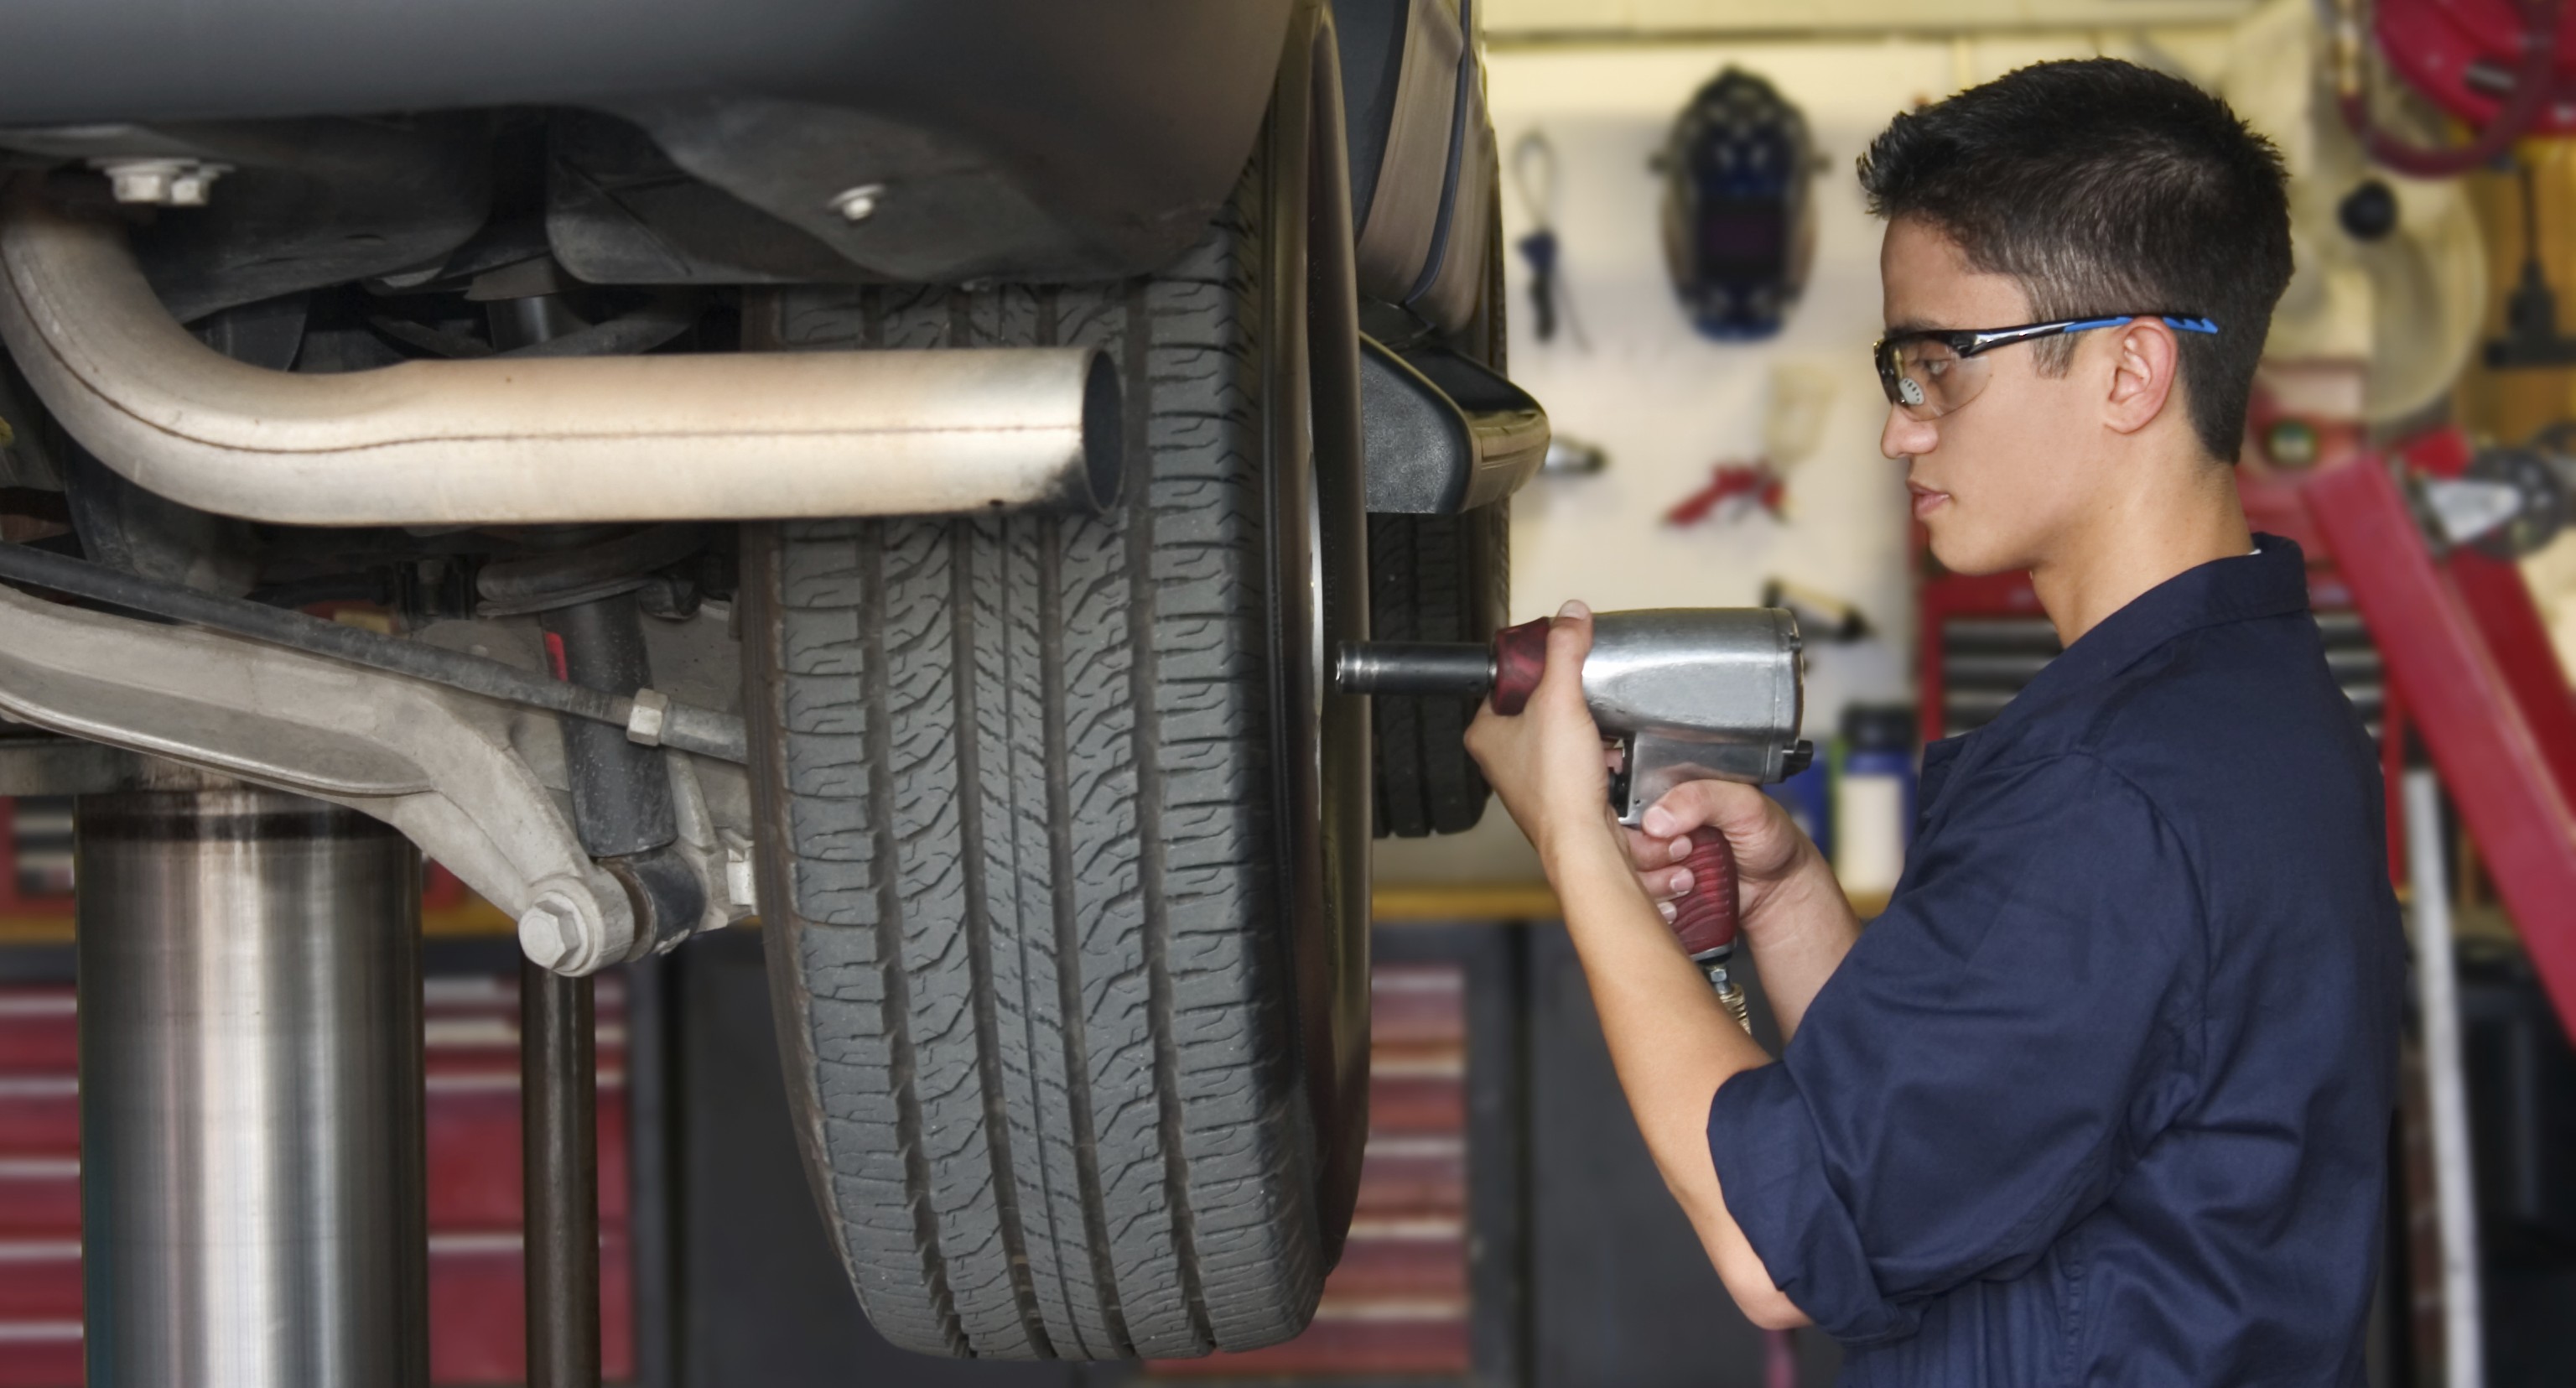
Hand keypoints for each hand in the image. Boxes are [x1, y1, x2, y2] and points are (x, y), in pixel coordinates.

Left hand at [1463, 601, 1616, 864]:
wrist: (1585, 841)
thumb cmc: (1557, 787)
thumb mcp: (1560, 700)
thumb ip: (1565, 651)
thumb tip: (1571, 615)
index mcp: (1484, 732)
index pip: (1506, 680)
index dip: (1535, 665)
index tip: (1558, 658)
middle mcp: (1502, 757)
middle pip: (1538, 705)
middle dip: (1569, 700)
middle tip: (1582, 698)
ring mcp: (1530, 778)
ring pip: (1562, 734)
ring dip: (1587, 729)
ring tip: (1597, 730)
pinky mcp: (1559, 794)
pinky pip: (1580, 761)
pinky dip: (1598, 755)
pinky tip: (1608, 757)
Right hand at [1625, 779, 1831, 945]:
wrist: (1779, 888)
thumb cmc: (1767, 836)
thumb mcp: (1745, 804)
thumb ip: (1703, 797)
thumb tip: (1655, 818)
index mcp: (1669, 791)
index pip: (1623, 795)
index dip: (1630, 815)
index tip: (1656, 829)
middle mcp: (1653, 825)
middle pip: (1616, 838)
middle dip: (1647, 852)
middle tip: (1684, 851)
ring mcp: (1652, 860)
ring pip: (1624, 872)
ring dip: (1654, 881)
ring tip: (1688, 878)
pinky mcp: (1657, 892)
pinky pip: (1638, 899)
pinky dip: (1656, 904)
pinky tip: (1679, 899)